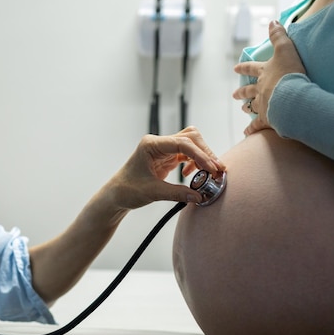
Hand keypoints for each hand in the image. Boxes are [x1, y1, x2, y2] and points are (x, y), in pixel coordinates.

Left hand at [110, 126, 225, 207]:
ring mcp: (163, 149)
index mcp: (151, 145)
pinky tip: (192, 175)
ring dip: (202, 157)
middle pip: (190, 138)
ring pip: (191, 144)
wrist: (116, 195)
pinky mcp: (167, 157)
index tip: (211, 168)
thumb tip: (199, 196)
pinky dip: (195, 163)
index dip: (199, 155)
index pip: (182, 143)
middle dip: (205, 153)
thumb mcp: (152, 192)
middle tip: (217, 170)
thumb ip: (177, 193)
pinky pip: (187, 154)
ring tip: (209, 173)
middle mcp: (158, 143)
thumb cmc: (127, 190)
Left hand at [233, 20, 305, 135]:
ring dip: (247, 107)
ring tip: (244, 109)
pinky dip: (252, 130)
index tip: (235, 68)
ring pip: (252, 106)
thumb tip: (272, 21)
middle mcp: (260, 89)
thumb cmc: (290, 72)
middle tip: (235, 95)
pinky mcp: (267, 118)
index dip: (244, 67)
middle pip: (248, 90)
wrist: (293, 96)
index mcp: (265, 73)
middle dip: (242, 91)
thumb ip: (279, 35)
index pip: (251, 68)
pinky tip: (247, 134)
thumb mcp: (286, 49)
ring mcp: (263, 104)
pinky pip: (257, 125)